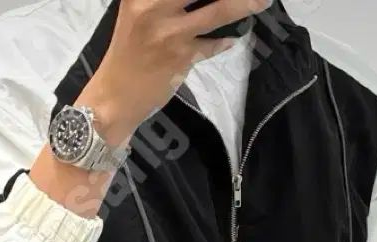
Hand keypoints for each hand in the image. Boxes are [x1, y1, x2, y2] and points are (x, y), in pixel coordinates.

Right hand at [82, 0, 270, 146]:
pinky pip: (213, 44)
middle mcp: (153, 6)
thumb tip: (200, 0)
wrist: (114, 97)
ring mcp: (169, 32)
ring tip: (261, 1)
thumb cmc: (127, 54)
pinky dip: (224, 42)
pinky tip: (230, 39)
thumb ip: (163, 2)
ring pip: (217, 11)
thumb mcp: (137, 14)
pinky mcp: (181, 56)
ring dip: (244, 5)